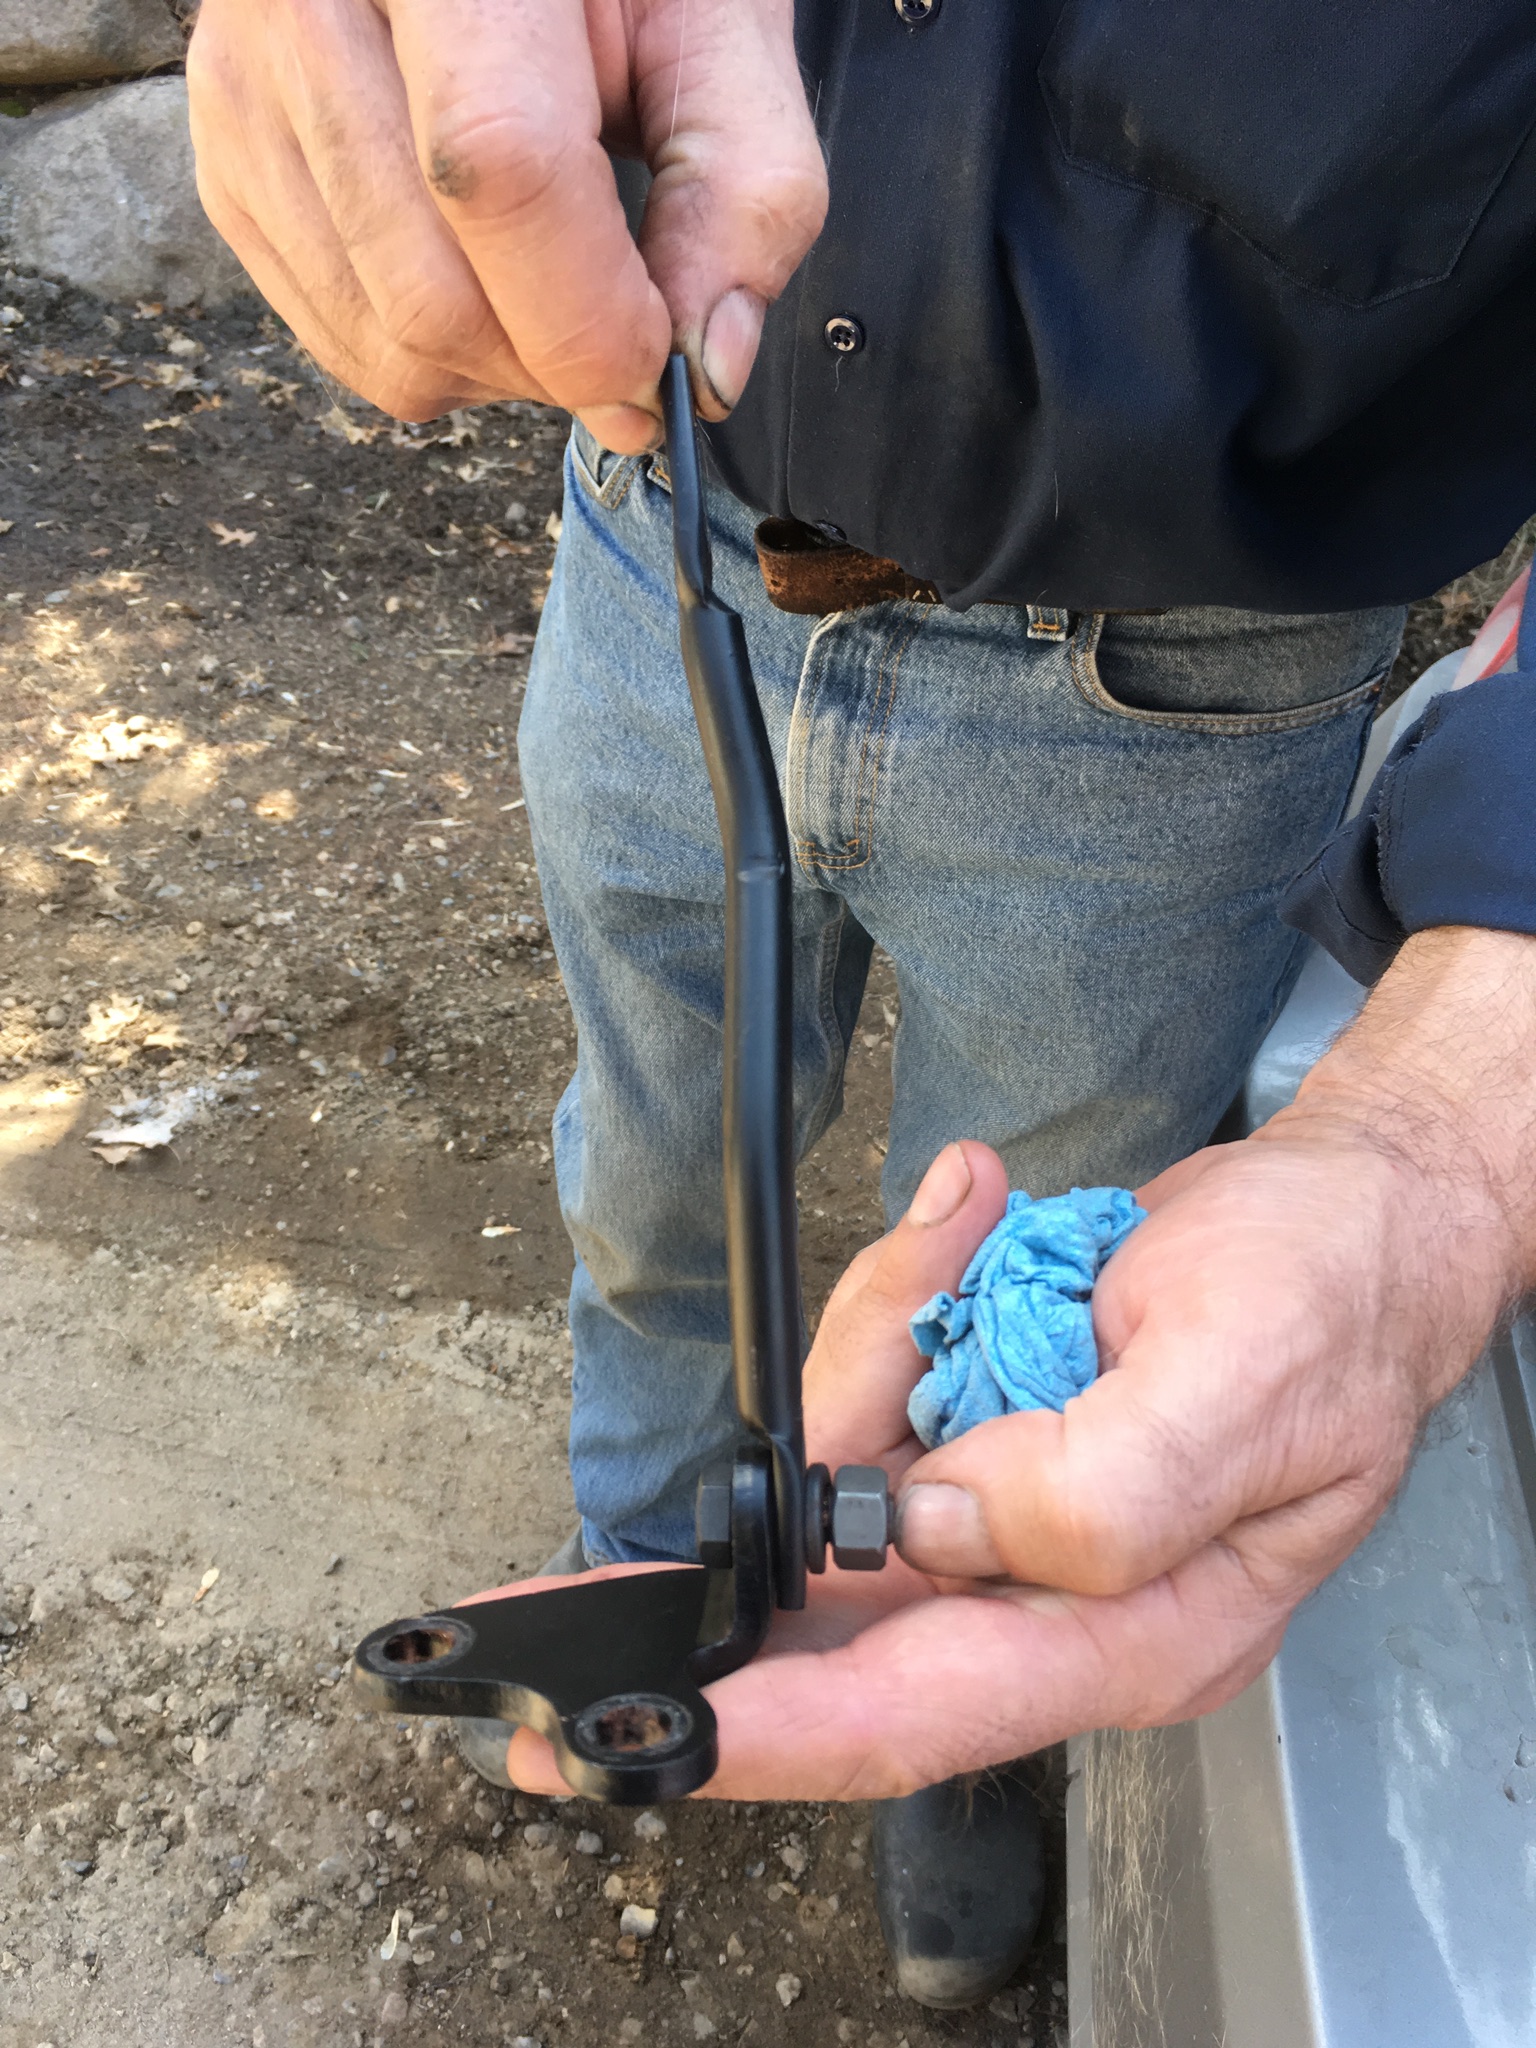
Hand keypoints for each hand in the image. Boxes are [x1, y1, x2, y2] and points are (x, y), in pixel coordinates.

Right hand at [187, 0, 824, 442]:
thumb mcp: (719, 31)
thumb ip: (745, 192)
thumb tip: (705, 369)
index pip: (495, 168)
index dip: (587, 316)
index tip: (658, 371)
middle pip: (428, 290)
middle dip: (552, 366)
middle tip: (621, 335)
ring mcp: (248, 84)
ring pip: (382, 340)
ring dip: (500, 373)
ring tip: (554, 289)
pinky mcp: (226, 153)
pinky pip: (338, 337)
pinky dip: (437, 356)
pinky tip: (483, 276)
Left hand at [502, 928, 1535, 1798]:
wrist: (1351, 1220)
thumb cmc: (1333, 1299)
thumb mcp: (1249, 1383)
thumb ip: (1103, 1489)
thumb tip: (935, 1526)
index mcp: (1132, 1633)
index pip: (918, 1714)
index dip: (771, 1732)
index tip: (653, 1731)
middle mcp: (1054, 1604)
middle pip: (840, 1602)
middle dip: (741, 1561)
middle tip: (622, 1547)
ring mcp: (1011, 1524)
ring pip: (845, 1477)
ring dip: (876, 1346)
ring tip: (979, 1232)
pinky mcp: (984, 1447)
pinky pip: (878, 1395)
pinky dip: (901, 1305)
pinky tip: (977, 1226)